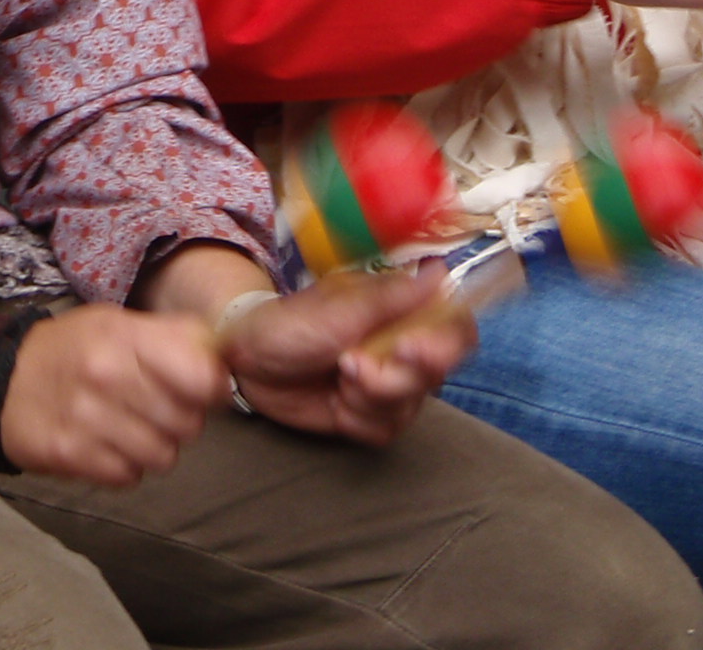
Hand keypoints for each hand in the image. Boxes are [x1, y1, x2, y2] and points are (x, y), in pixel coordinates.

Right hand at [0, 302, 226, 484]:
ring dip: (152, 447)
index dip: (210, 387)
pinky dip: (122, 466)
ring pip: (162, 456)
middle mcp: (104, 374)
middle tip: (154, 409)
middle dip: (179, 421)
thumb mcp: (116, 323)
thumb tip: (224, 358)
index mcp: (122, 335)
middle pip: (188, 423)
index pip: (201, 376)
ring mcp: (85, 417)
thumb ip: (172, 336)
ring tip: (127, 428)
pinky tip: (104, 444)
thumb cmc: (70, 349)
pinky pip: (128, 476)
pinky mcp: (69, 453)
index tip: (199, 389)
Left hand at [222, 266, 471, 444]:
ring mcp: (389, 384)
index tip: (414, 348)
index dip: (449, 341)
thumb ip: (390, 298)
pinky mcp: (370, 415)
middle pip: (437, 372)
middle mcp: (402, 348)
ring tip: (337, 375)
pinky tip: (335, 402)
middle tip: (353, 364)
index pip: (454, 325)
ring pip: (410, 405)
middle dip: (397, 374)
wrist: (247, 361)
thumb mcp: (337, 309)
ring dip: (370, 395)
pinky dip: (357, 418)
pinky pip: (385, 429)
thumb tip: (440, 272)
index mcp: (400, 312)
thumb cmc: (289, 323)